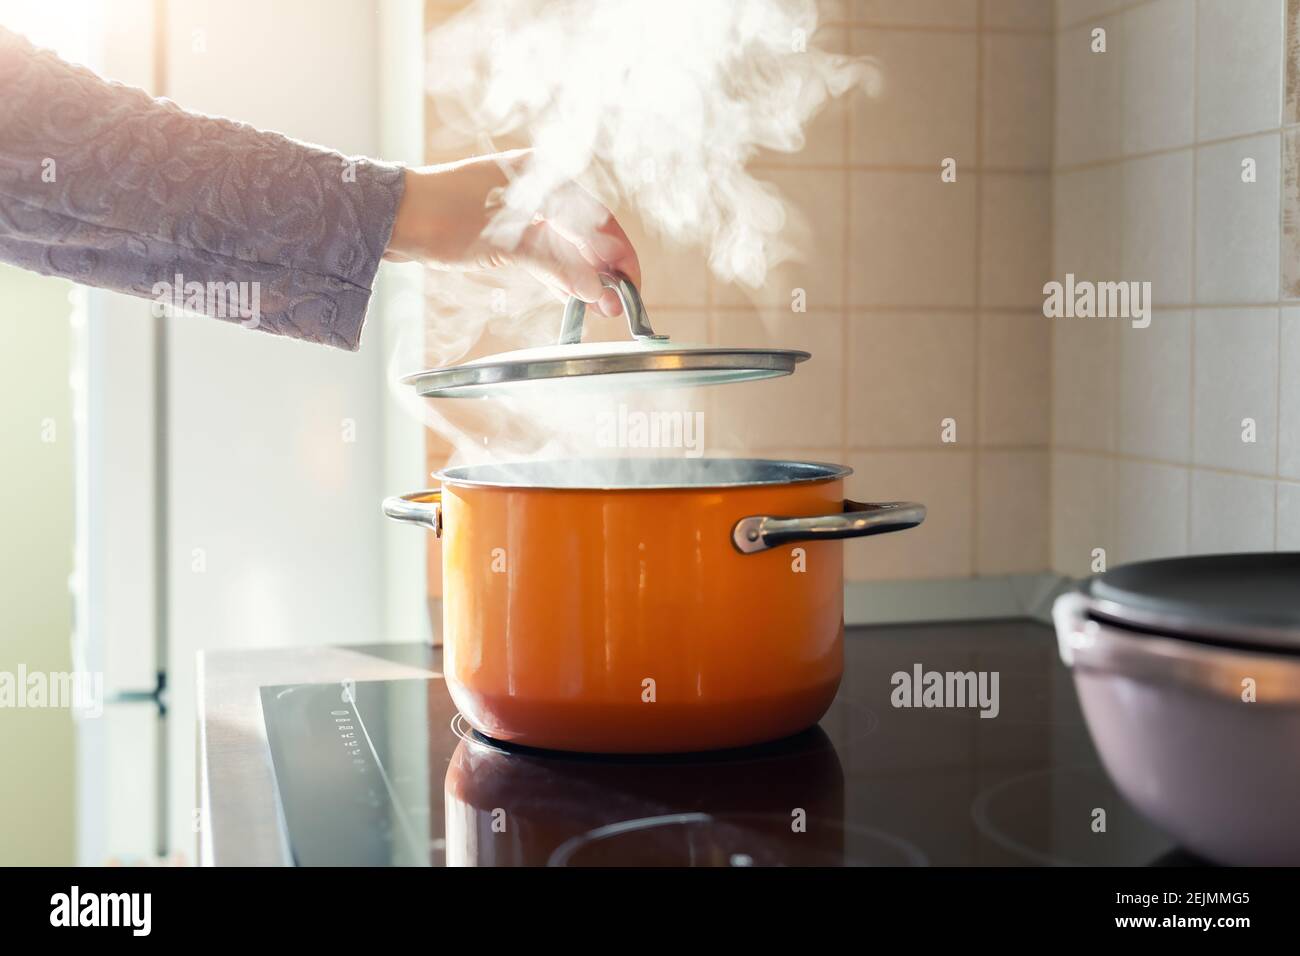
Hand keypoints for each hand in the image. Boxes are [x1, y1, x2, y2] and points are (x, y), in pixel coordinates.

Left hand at [383, 149, 640, 316]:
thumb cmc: (442, 216)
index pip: (598, 218)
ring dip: (583, 275)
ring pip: (566, 245)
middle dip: (603, 270)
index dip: (619, 255)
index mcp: (543, 175)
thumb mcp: (508, 242)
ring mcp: (521, 208)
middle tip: (617, 306)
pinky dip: (559, 273)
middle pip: (586, 232)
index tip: (630, 287)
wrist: (390, 218)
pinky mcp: (505, 229)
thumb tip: (597, 291)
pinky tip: (573, 295)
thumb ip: (559, 265)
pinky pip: (544, 252)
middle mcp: (537, 187)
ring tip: (600, 307)